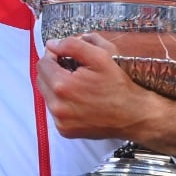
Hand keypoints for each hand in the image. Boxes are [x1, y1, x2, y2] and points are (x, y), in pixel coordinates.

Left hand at [37, 33, 175, 159]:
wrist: (133, 115)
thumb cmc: (118, 85)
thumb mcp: (100, 56)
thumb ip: (72, 45)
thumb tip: (51, 44)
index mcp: (63, 85)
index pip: (43, 63)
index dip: (54, 55)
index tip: (66, 55)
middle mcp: (57, 106)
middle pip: (41, 79)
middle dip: (53, 70)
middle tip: (72, 67)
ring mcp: (60, 121)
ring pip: (47, 94)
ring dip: (56, 85)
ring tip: (77, 83)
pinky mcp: (65, 131)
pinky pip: (54, 110)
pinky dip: (62, 101)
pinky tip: (78, 98)